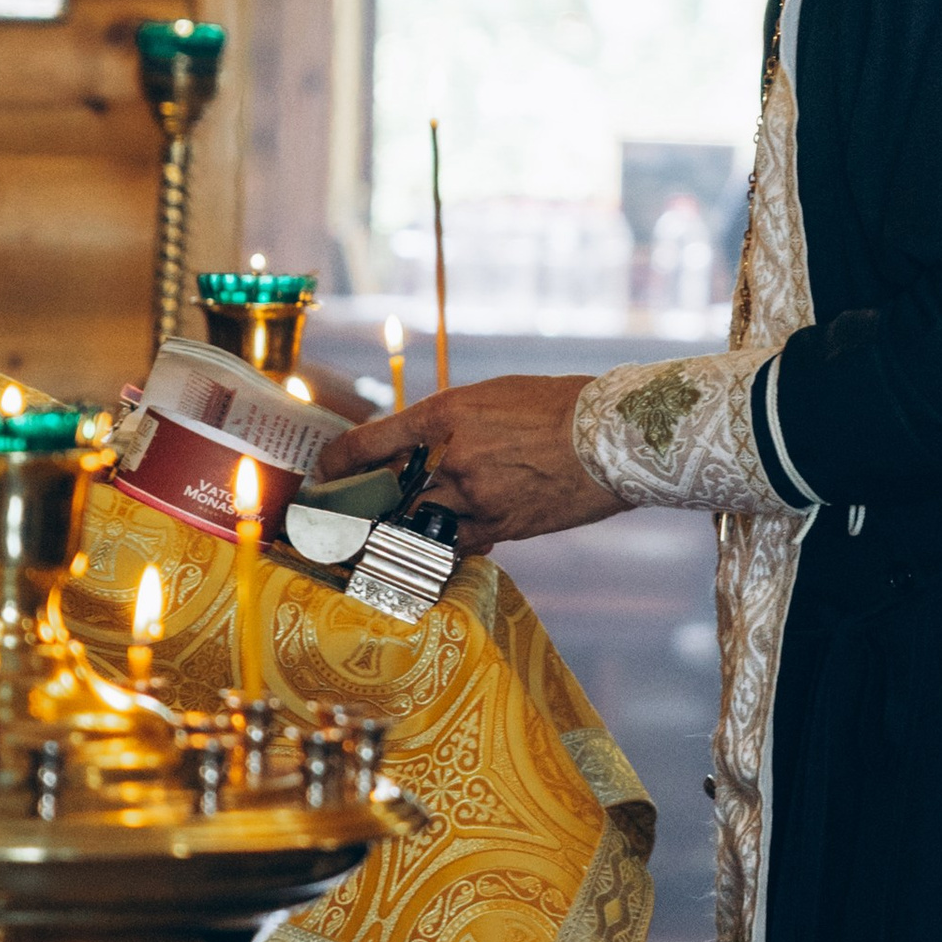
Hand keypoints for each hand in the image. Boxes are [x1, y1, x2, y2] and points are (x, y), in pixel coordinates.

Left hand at [316, 377, 621, 553]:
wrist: (615, 436)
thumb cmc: (560, 406)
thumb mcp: (495, 397)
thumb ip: (452, 424)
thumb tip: (419, 449)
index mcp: (447, 414)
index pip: (370, 443)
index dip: (339, 463)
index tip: (325, 473)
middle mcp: (452, 457)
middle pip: (386, 493)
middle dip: (362, 507)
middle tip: (341, 518)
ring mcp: (476, 496)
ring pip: (417, 523)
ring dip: (401, 529)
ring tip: (386, 534)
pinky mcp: (502, 527)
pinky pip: (456, 544)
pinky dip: (445, 543)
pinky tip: (445, 539)